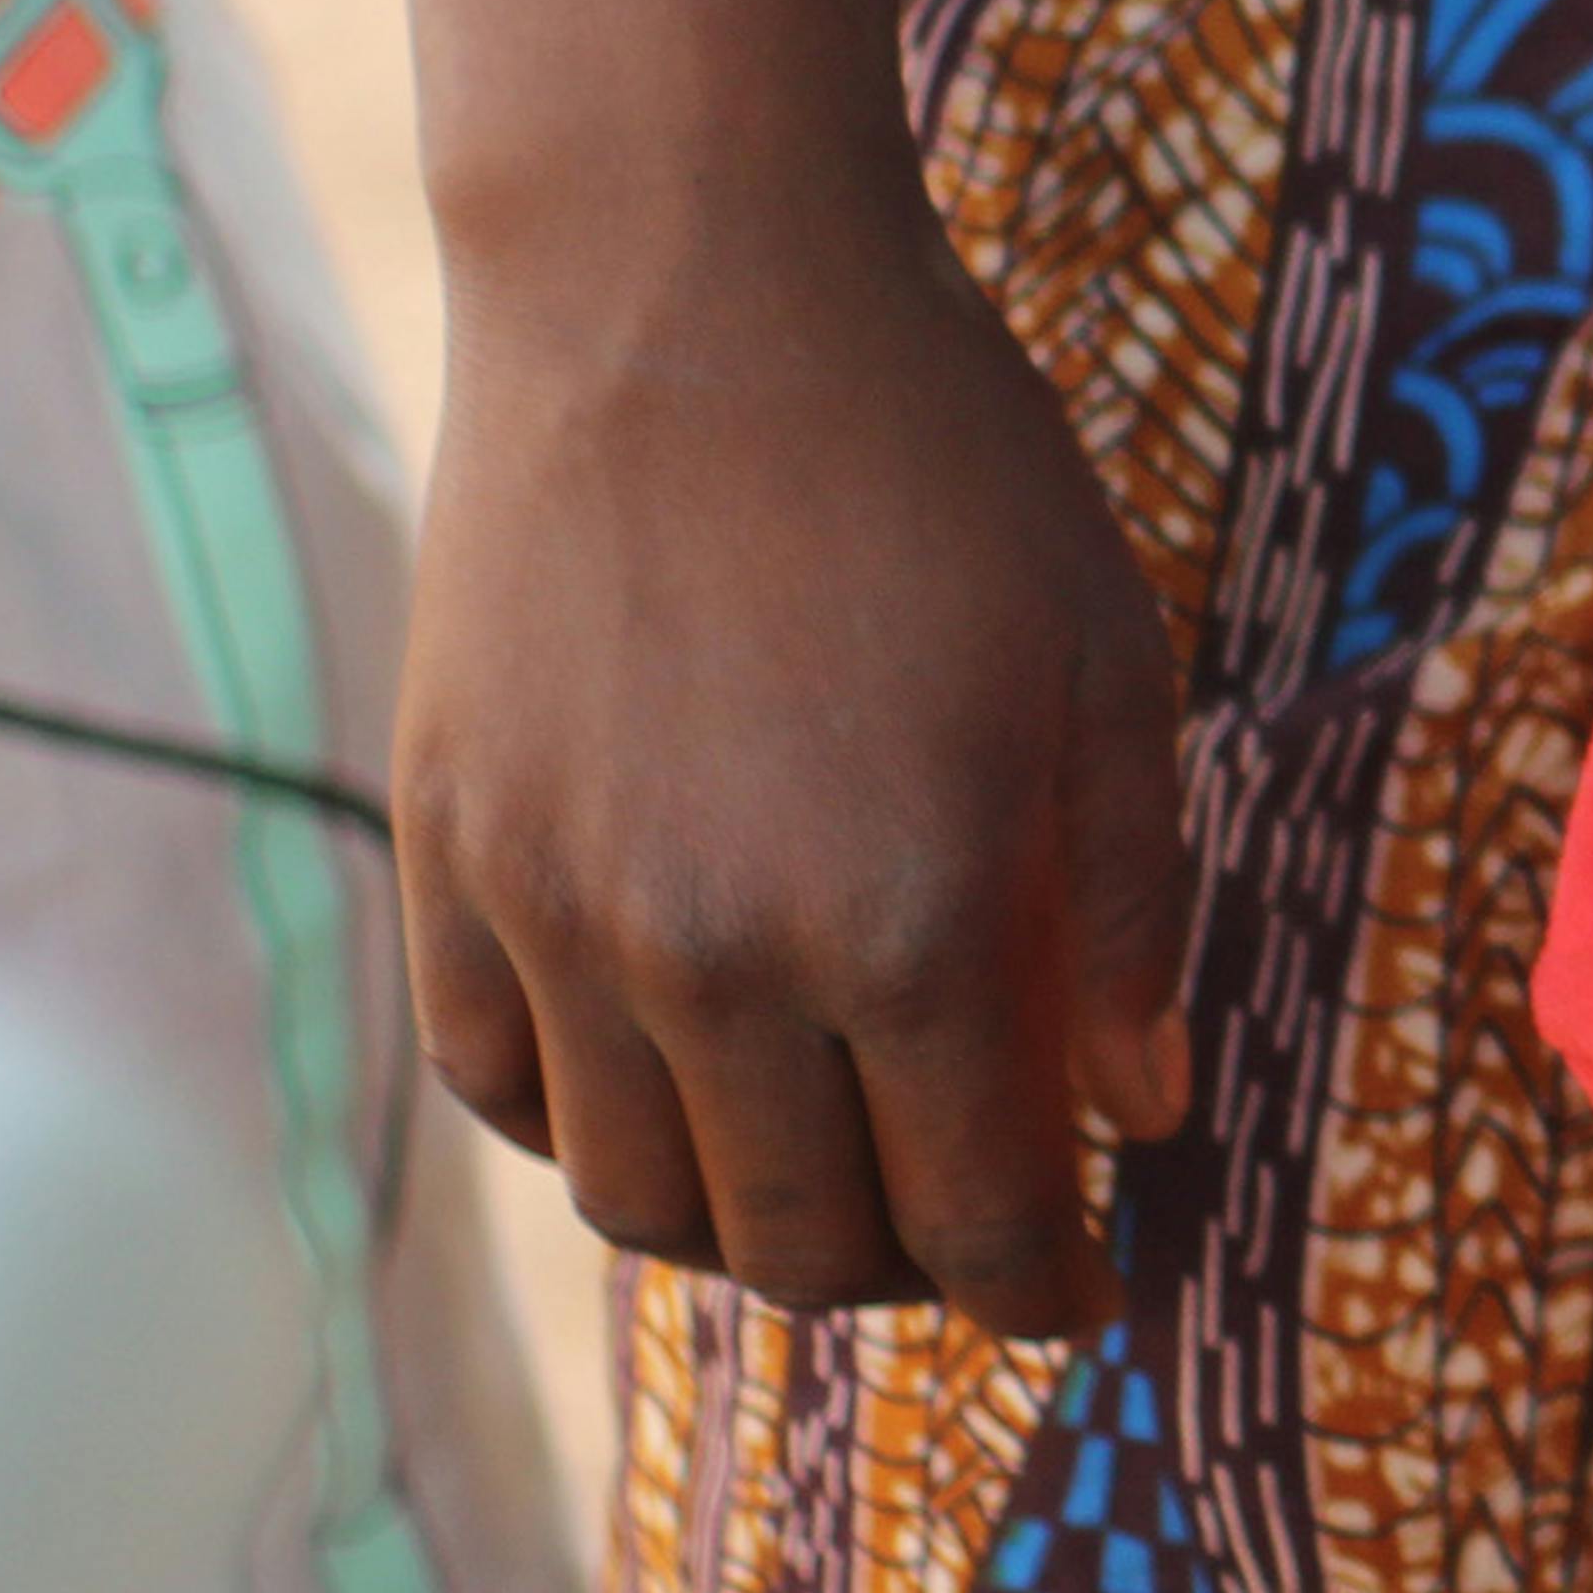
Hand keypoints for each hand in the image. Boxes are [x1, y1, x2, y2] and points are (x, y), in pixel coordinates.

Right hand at [394, 175, 1198, 1336]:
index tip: (1078, 1295)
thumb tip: (1145, 1117)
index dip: (1041, 1288)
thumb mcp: (1110, 673)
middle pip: (799, 1242)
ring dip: (740, 1221)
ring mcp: (557, 914)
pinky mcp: (447, 854)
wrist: (686, 296)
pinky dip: (588, 1126)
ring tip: (822, 1166)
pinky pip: (497, 1083)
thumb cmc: (943, 469)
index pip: (977, 1215)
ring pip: (638, 1196)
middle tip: (960, 1225)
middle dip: (902, 1269)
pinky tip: (674, 1080)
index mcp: (915, 926)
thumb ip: (1135, 915)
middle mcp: (717, 956)